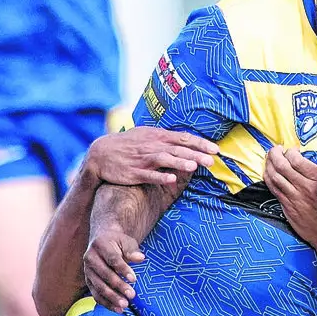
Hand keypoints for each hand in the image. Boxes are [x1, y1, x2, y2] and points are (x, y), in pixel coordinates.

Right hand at [84, 227, 143, 311]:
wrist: (101, 241)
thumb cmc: (117, 242)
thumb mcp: (126, 241)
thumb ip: (132, 250)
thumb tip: (140, 258)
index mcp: (100, 245)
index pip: (112, 259)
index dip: (123, 269)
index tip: (134, 279)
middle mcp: (90, 258)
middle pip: (104, 274)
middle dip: (118, 286)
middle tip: (132, 295)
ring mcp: (87, 270)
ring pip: (98, 286)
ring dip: (112, 297)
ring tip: (125, 305)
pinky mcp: (88, 281)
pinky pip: (96, 294)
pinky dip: (106, 303)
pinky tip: (117, 309)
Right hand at [86, 127, 217, 186]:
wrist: (100, 154)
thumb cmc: (128, 145)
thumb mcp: (147, 136)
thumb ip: (167, 139)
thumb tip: (187, 141)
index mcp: (157, 136)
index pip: (183, 138)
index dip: (200, 143)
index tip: (216, 149)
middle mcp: (152, 146)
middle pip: (177, 149)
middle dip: (195, 154)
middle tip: (212, 160)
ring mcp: (143, 159)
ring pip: (164, 160)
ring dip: (179, 163)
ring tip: (194, 167)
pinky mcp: (134, 172)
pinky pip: (149, 175)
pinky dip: (160, 177)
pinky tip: (172, 179)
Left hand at [264, 147, 316, 258]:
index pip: (296, 160)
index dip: (290, 151)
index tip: (292, 150)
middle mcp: (305, 188)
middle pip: (282, 166)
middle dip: (275, 154)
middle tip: (275, 150)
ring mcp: (294, 198)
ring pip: (274, 177)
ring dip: (269, 165)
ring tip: (270, 159)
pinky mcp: (288, 207)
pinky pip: (274, 189)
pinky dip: (268, 178)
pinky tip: (268, 173)